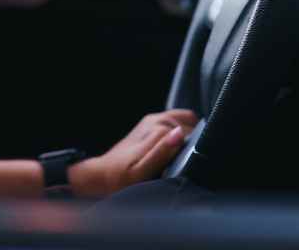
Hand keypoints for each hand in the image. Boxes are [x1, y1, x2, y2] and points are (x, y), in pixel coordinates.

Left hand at [69, 109, 198, 198]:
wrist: (102, 175)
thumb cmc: (121, 177)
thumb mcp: (142, 170)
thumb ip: (162, 151)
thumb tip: (180, 134)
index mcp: (156, 127)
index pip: (190, 132)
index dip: (196, 148)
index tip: (193, 163)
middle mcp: (155, 120)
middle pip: (189, 125)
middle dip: (194, 141)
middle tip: (186, 161)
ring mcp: (153, 121)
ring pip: (185, 122)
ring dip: (189, 136)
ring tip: (182, 156)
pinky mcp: (151, 126)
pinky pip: (176, 123)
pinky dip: (183, 133)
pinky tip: (178, 150)